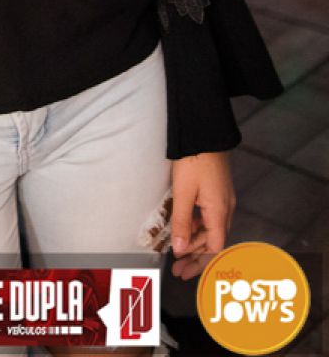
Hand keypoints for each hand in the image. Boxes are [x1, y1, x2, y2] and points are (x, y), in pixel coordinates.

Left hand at [170, 152, 235, 279]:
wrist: (204, 133)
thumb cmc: (193, 161)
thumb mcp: (183, 193)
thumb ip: (182, 223)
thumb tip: (180, 251)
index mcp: (220, 212)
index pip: (214, 247)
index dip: (198, 262)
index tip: (182, 271)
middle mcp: (226, 209)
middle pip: (214, 241)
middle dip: (196, 257)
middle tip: (178, 270)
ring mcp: (224, 199)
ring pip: (212, 229)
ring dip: (196, 242)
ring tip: (178, 252)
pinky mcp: (219, 191)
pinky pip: (211, 217)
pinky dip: (199, 227)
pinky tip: (185, 228)